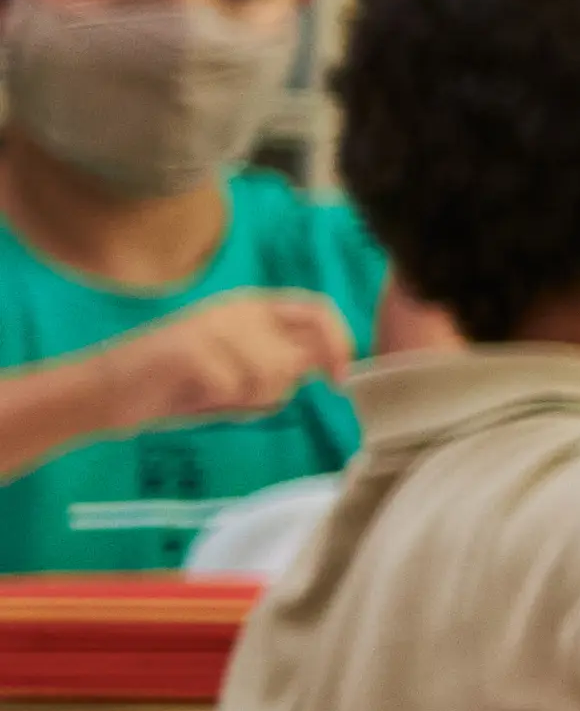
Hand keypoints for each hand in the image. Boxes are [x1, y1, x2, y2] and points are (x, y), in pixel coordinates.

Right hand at [117, 288, 353, 430]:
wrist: (107, 391)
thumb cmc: (182, 386)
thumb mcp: (244, 372)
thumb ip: (285, 364)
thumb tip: (330, 366)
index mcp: (254, 307)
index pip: (318, 310)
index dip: (339, 344)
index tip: (340, 381)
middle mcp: (237, 307)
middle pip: (295, 356)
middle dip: (274, 389)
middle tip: (235, 395)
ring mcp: (213, 324)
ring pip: (270, 376)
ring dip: (244, 399)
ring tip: (208, 393)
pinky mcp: (190, 346)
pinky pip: (233, 388)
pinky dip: (217, 403)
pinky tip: (191, 395)